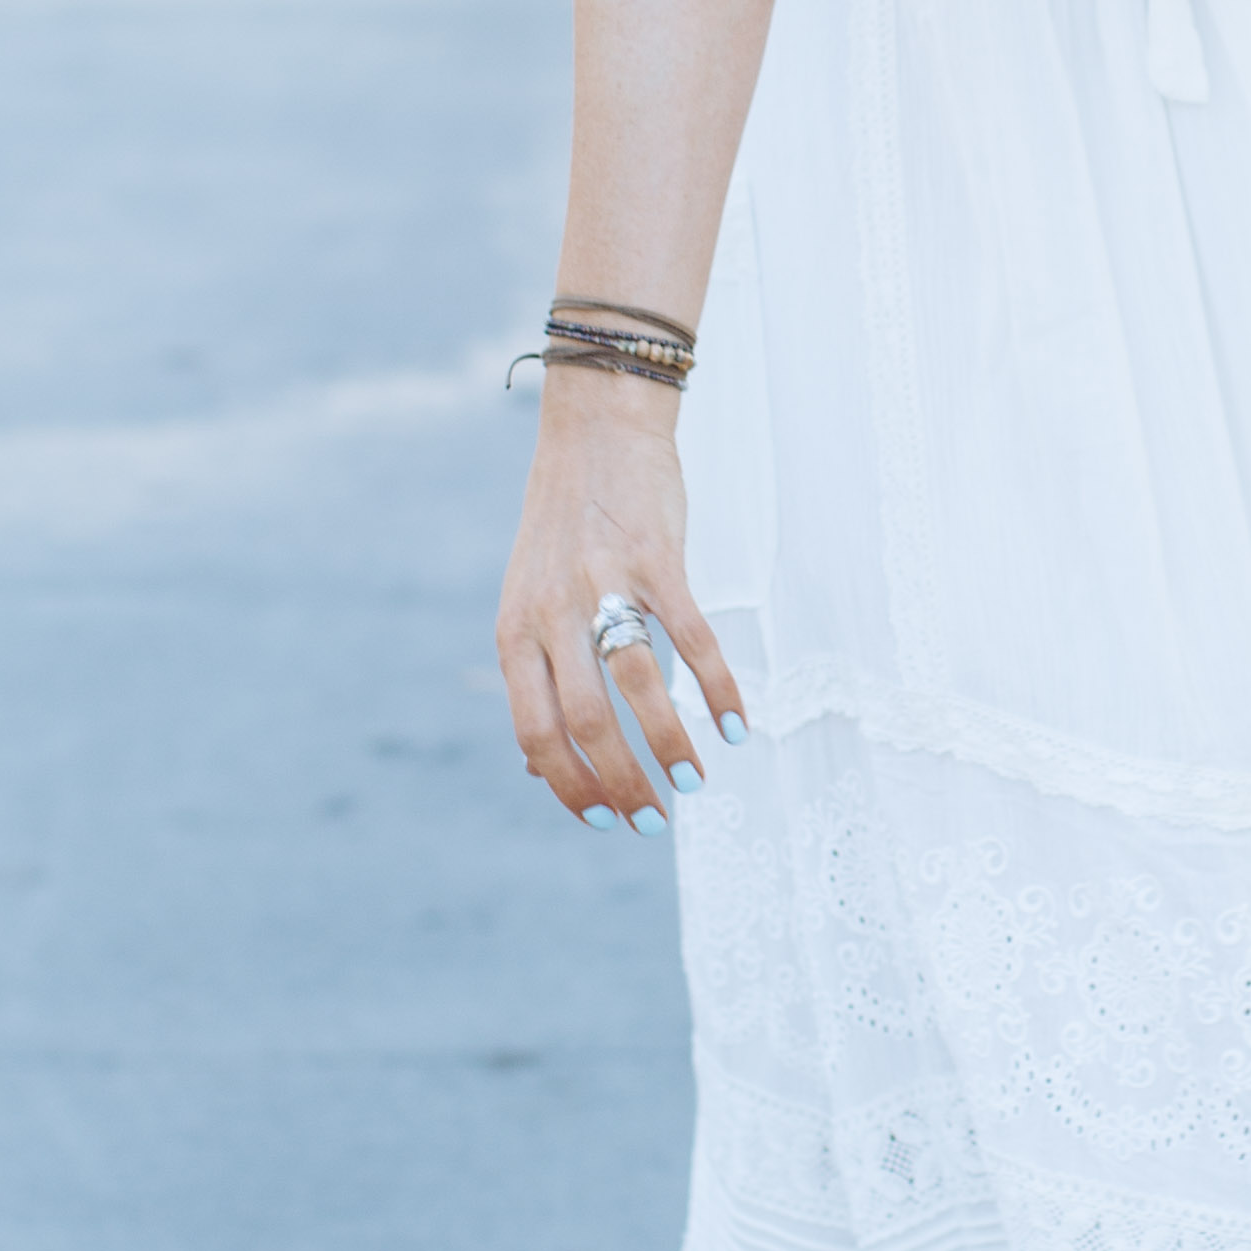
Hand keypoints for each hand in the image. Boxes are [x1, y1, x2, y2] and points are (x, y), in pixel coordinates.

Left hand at [495, 378, 747, 831]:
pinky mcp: (656, 559)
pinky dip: (718, 689)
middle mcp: (551, 612)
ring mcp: (604, 584)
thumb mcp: (527, 601)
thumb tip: (532, 769)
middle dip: (622, 784)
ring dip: (669, 745)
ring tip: (694, 783)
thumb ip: (532, 679)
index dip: (567, 786)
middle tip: (656, 821)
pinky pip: (692, 639)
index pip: (533, 731)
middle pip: (584, 721)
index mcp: (514, 631)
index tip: (603, 821)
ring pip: (636, 687)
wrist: (596, 429)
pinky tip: (736, 725)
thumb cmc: (566, 525)